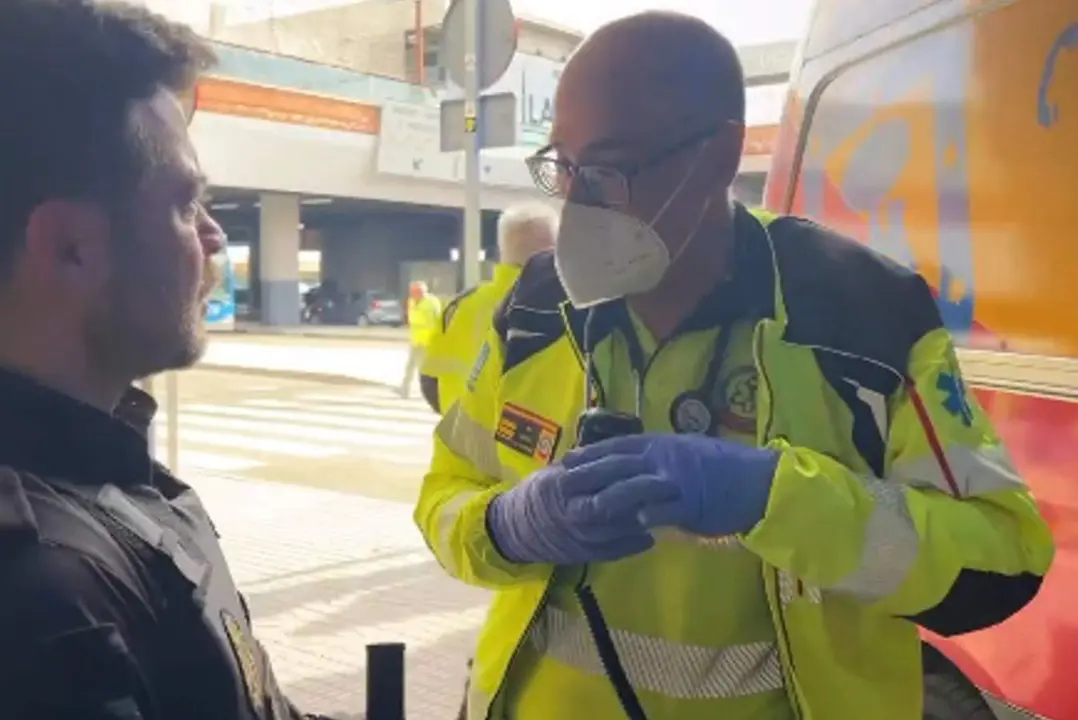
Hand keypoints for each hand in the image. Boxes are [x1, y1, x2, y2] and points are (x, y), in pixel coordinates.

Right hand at [486, 453, 678, 564]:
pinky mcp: (581, 555)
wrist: (512, 531)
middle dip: (641, 494)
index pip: (598, 473)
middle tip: (670, 485)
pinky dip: (631, 545)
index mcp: (560, 485)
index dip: (626, 468)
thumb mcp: (554, 473)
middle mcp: (569, 511)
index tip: (652, 460)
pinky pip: (610, 551)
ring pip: (614, 529)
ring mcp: (576, 536)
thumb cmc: (536, 495)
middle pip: (610, 503)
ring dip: (643, 519)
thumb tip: (618, 453)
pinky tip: (651, 537)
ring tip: (668, 508)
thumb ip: (583, 466)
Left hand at [562, 434, 779, 536]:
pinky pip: (665, 510)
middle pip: (618, 465)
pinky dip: (647, 516)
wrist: (760, 482)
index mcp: (663, 444)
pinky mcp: (692, 504)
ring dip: (608, 499)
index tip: (568, 458)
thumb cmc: (725, 469)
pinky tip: (630, 525)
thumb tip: (637, 462)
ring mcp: (677, 480)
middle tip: (562, 483)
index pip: (619, 446)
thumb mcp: (687, 453)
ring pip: (635, 487)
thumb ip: (661, 458)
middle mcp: (665, 458)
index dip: (592, 452)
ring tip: (586, 510)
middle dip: (588, 474)